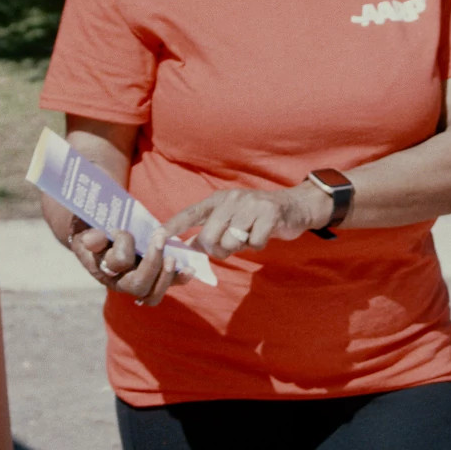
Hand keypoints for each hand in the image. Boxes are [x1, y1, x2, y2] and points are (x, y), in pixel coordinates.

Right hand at [63, 219, 184, 306]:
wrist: (98, 234)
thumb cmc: (93, 230)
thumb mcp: (88, 229)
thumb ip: (93, 236)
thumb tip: (92, 240)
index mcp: (102, 268)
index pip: (117, 263)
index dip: (124, 245)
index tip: (122, 229)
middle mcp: (119, 281)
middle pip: (138, 285)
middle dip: (152, 263)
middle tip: (158, 239)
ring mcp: (137, 282)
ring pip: (153, 293)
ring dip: (166, 276)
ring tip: (172, 258)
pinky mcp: (153, 278)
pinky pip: (166, 285)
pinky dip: (179, 279)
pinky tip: (190, 270)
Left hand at [163, 184, 331, 259]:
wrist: (294, 206)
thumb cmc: (257, 216)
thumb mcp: (231, 218)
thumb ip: (210, 230)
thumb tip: (188, 246)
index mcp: (218, 199)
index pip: (190, 213)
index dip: (172, 227)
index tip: (155, 239)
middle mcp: (232, 199)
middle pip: (209, 237)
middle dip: (217, 250)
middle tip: (230, 246)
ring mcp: (251, 205)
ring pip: (231, 243)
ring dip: (240, 248)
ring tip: (249, 237)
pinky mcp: (269, 214)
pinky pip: (254, 244)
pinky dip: (258, 246)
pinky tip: (264, 235)